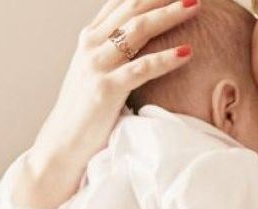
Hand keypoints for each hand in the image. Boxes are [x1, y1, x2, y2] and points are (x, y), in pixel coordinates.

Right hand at [16, 0, 200, 208]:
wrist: (62, 145)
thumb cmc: (85, 112)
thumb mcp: (95, 72)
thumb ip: (113, 51)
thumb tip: (141, 39)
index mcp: (89, 38)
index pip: (121, 2)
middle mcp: (90, 46)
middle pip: (132, 8)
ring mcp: (96, 66)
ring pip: (137, 30)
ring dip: (169, 15)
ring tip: (195, 5)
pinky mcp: (106, 90)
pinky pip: (141, 69)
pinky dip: (166, 58)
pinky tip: (187, 52)